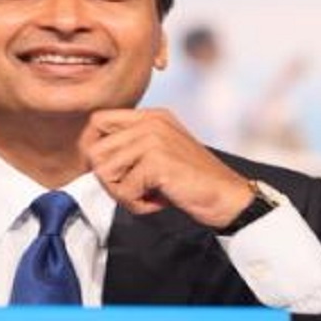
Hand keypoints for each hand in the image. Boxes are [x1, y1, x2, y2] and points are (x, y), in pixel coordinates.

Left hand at [79, 108, 252, 226]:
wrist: (228, 196)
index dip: (92, 147)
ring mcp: (153, 139)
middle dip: (108, 179)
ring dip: (122, 193)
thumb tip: (92, 160)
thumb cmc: (193, 180)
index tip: (104, 170)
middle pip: (95, 150)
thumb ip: (131, 147)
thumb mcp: (160, 152)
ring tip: (146, 195)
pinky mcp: (156, 162)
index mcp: (150, 116)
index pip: (98, 120)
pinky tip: (157, 201)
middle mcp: (150, 122)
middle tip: (133, 189)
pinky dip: (136, 204)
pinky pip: (122, 190)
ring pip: (105, 171)